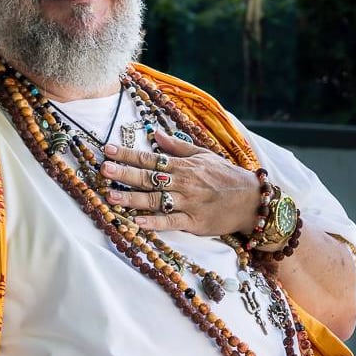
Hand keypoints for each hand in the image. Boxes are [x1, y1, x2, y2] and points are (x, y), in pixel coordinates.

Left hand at [100, 129, 259, 236]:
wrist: (251, 200)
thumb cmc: (226, 177)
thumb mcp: (203, 155)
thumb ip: (177, 146)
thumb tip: (154, 133)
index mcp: (184, 166)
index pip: (150, 157)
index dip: (128, 154)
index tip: (107, 150)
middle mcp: (183, 183)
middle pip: (149, 177)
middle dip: (124, 173)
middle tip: (103, 169)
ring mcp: (188, 203)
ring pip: (156, 200)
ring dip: (132, 198)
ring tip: (111, 196)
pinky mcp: (193, 222)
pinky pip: (170, 222)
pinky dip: (154, 222)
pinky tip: (136, 221)